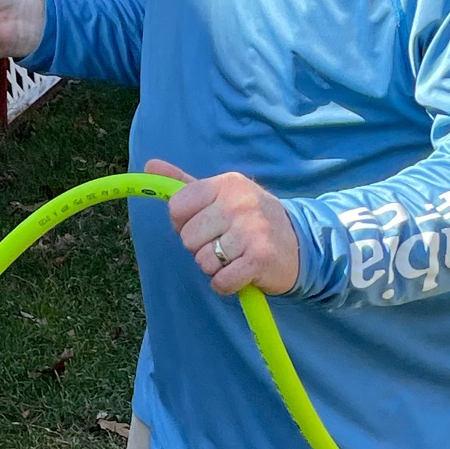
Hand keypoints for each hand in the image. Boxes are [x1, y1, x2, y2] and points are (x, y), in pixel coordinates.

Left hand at [149, 157, 300, 295]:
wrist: (300, 244)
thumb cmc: (251, 220)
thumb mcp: (220, 195)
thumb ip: (183, 183)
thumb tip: (149, 164)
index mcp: (226, 184)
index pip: (177, 207)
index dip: (184, 223)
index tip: (205, 224)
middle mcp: (239, 203)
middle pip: (188, 238)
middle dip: (201, 248)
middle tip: (225, 243)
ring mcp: (252, 230)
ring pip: (203, 261)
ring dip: (215, 267)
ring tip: (236, 256)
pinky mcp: (260, 258)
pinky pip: (221, 281)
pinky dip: (226, 284)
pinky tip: (241, 273)